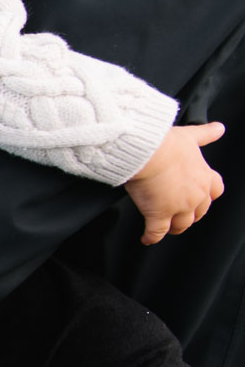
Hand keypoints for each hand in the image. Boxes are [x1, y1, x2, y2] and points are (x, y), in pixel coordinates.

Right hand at [126, 122, 224, 244]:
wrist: (148, 152)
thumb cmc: (166, 143)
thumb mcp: (189, 136)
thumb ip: (205, 134)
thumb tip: (219, 128)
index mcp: (204, 176)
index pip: (214, 191)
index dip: (206, 197)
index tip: (199, 199)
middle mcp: (196, 194)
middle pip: (199, 212)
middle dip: (191, 215)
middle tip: (181, 216)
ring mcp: (179, 207)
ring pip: (181, 225)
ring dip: (174, 228)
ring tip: (165, 229)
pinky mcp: (159, 215)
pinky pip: (157, 232)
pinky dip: (151, 237)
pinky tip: (147, 239)